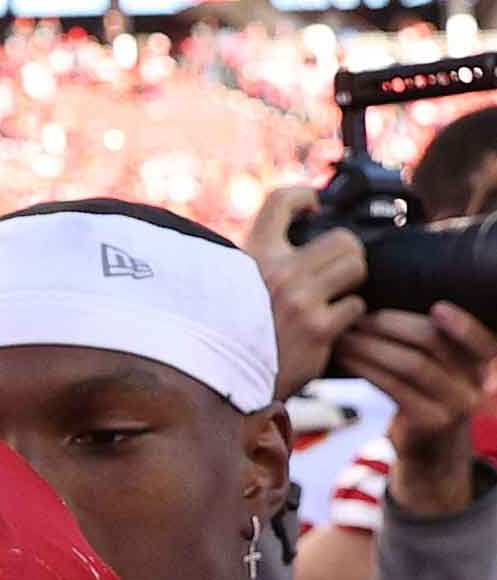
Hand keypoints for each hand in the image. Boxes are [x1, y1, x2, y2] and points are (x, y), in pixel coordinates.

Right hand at [243, 190, 368, 402]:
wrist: (223, 384)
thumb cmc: (232, 332)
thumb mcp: (230, 286)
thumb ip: (258, 262)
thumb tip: (290, 234)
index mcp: (251, 255)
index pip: (280, 201)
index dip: (304, 195)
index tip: (313, 205)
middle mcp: (275, 272)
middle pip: (342, 239)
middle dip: (346, 256)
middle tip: (335, 273)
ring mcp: (298, 300)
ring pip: (355, 267)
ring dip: (351, 283)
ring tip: (334, 297)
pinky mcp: (317, 329)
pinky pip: (355, 307)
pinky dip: (348, 316)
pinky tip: (330, 327)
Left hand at [340, 302, 496, 516]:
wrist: (431, 448)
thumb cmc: (429, 395)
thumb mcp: (444, 370)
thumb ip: (433, 343)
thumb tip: (391, 299)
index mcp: (481, 364)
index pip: (481, 341)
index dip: (462, 325)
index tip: (438, 307)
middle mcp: (475, 383)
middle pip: (433, 344)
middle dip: (392, 325)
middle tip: (359, 317)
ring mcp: (454, 405)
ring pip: (410, 365)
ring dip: (371, 346)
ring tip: (345, 336)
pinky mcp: (428, 421)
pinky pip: (392, 387)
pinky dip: (366, 368)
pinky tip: (346, 358)